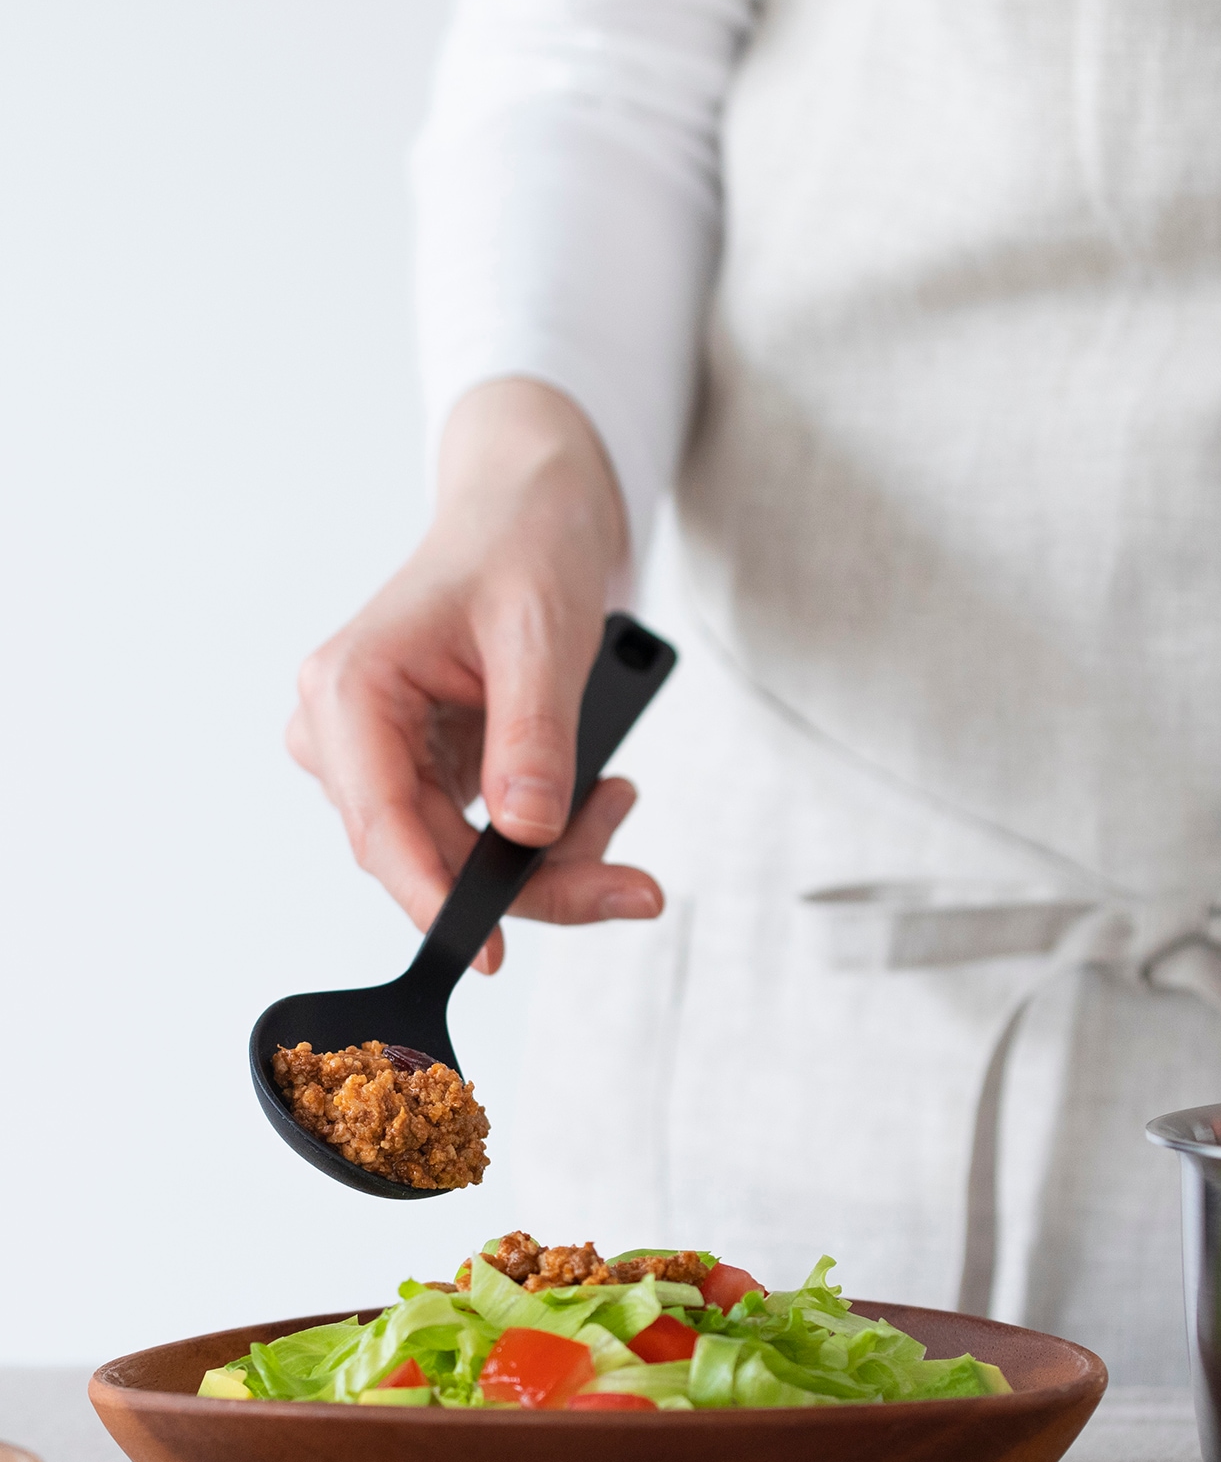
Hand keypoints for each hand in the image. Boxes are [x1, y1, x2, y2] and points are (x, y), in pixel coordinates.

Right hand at [287, 378, 662, 973]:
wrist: (531, 508)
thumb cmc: (524, 545)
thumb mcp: (541, 636)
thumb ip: (532, 739)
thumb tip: (526, 834)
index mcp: (350, 690)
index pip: (381, 825)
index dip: (436, 899)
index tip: (491, 953)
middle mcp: (346, 730)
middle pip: (428, 856)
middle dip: (535, 882)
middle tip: (635, 887)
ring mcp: (382, 755)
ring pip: (462, 858)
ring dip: (553, 859)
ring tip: (622, 804)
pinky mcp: (424, 768)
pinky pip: (483, 837)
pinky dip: (549, 837)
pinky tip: (603, 800)